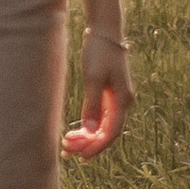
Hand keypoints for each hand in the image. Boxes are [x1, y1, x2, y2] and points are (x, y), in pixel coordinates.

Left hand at [62, 26, 132, 159]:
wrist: (105, 31)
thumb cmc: (99, 52)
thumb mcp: (93, 78)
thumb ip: (92, 105)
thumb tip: (90, 131)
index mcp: (123, 100)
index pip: (111, 133)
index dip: (97, 147)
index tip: (81, 157)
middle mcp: (122, 103)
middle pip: (107, 132)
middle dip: (89, 144)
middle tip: (67, 151)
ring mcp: (117, 99)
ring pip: (103, 126)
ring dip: (87, 137)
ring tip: (67, 144)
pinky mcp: (109, 94)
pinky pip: (100, 117)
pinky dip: (89, 126)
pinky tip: (76, 132)